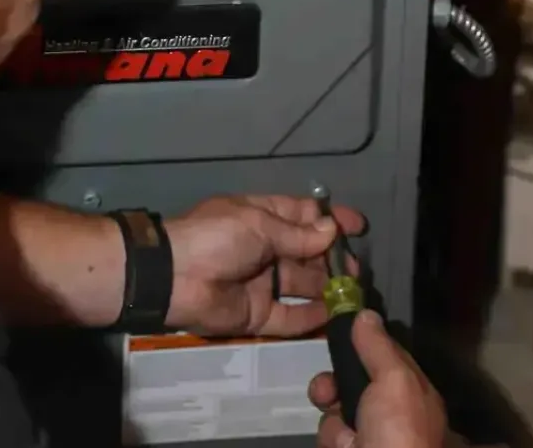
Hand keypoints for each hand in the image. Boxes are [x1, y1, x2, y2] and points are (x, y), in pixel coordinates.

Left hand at [163, 194, 365, 336]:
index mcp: (261, 218)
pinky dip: (311, 317)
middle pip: (307, 253)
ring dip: (328, 288)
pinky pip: (289, 317)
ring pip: (302, 285)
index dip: (330, 220)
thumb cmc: (216, 238)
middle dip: (333, 258)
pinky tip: (334, 315)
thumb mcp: (258, 225)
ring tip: (353, 291)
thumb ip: (297, 234)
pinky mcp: (257, 315)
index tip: (358, 226)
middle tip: (355, 268)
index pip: (302, 216)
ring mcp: (261, 284)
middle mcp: (264, 250)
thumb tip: (331, 231)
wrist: (173, 278)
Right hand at [309, 312, 445, 447]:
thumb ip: (378, 347)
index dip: (363, 343)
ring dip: (334, 420)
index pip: (385, 356)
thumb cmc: (398, 431)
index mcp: (413, 391)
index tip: (339, 330)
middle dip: (334, 384)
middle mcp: (393, 412)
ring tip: (347, 435)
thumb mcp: (394, 380)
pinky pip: (332, 436)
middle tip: (327, 390)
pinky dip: (335, 441)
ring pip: (336, 411)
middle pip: (353, 382)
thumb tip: (366, 314)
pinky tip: (347, 447)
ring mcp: (371, 436)